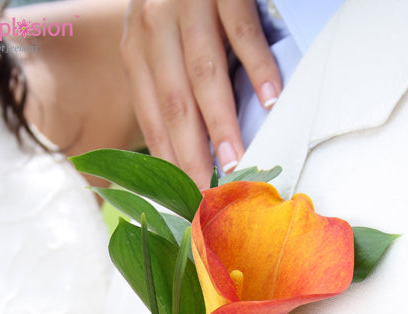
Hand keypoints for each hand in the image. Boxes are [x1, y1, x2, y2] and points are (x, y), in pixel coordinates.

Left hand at [121, 0, 281, 187]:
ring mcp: (185, 5)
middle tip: (206, 195)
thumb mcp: (156, 39)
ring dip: (220, 122)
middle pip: (173, 105)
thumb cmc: (177, 0)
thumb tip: (185, 145)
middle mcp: (153, 29)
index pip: (152, 119)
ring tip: (235, 161)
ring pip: (202, 74)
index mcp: (137, 51)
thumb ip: (165, 84)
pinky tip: (270, 98)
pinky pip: (240, 30)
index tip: (183, 200)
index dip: (167, 162)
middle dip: (190, 155)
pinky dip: (257, 65)